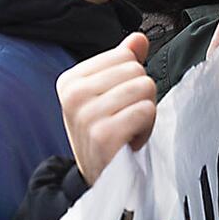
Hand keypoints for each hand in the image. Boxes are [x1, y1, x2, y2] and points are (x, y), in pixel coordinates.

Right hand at [57, 33, 155, 183]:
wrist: (100, 181)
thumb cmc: (107, 137)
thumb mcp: (110, 96)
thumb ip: (123, 63)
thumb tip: (138, 38)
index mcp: (71, 80)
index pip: (125, 56)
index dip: (131, 82)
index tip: (117, 107)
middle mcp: (73, 95)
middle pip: (136, 70)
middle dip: (140, 97)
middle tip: (124, 122)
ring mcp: (86, 115)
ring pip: (144, 88)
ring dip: (145, 113)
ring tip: (127, 131)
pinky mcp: (103, 135)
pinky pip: (146, 110)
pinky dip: (147, 128)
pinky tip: (130, 142)